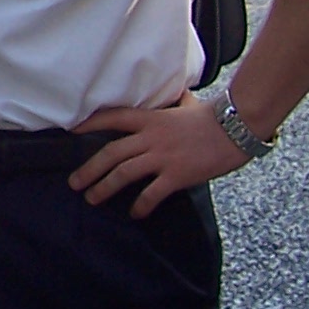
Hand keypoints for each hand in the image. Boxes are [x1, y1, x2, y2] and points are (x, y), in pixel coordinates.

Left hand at [68, 91, 248, 218]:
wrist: (236, 128)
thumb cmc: (212, 117)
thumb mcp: (186, 104)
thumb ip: (174, 103)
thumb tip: (176, 95)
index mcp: (151, 119)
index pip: (113, 118)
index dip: (90, 124)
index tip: (72, 130)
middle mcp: (151, 137)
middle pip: (110, 153)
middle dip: (89, 169)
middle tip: (74, 183)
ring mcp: (162, 157)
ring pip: (123, 173)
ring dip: (104, 187)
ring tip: (92, 199)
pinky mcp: (176, 175)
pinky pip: (151, 193)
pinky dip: (140, 205)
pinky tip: (135, 213)